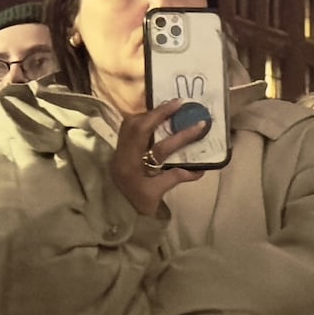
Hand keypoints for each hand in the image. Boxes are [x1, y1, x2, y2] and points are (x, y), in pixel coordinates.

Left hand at [109, 103, 212, 217]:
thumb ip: (176, 178)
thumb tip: (199, 170)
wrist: (114, 211)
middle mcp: (122, 155)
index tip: (199, 125)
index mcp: (132, 168)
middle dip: (159, 113)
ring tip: (167, 108)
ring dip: (149, 114)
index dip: (181, 137)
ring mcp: (117, 150)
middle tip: (179, 103)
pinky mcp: (118, 148)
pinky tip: (153, 118)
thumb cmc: (136, 206)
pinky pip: (128, 127)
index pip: (160, 149)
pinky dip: (141, 120)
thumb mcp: (156, 195)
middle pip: (138, 126)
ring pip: (130, 124)